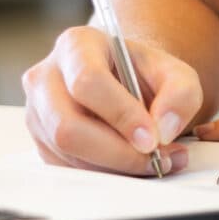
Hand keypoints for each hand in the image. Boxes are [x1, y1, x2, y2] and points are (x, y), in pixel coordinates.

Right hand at [22, 27, 200, 176]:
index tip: (152, 138)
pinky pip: (67, 168)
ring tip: (155, 162)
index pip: (87, 82)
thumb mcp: (174, 73)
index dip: (120, 114)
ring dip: (115, 167)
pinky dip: (104, 173)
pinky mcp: (40, 142)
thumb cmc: (144, 74)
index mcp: (76, 46)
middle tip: (157, 159)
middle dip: (117, 152)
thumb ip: (180, 94)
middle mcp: (46, 78)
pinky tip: (132, 164)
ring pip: (67, 153)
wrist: (125, 82)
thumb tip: (164, 129)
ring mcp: (37, 113)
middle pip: (68, 127)